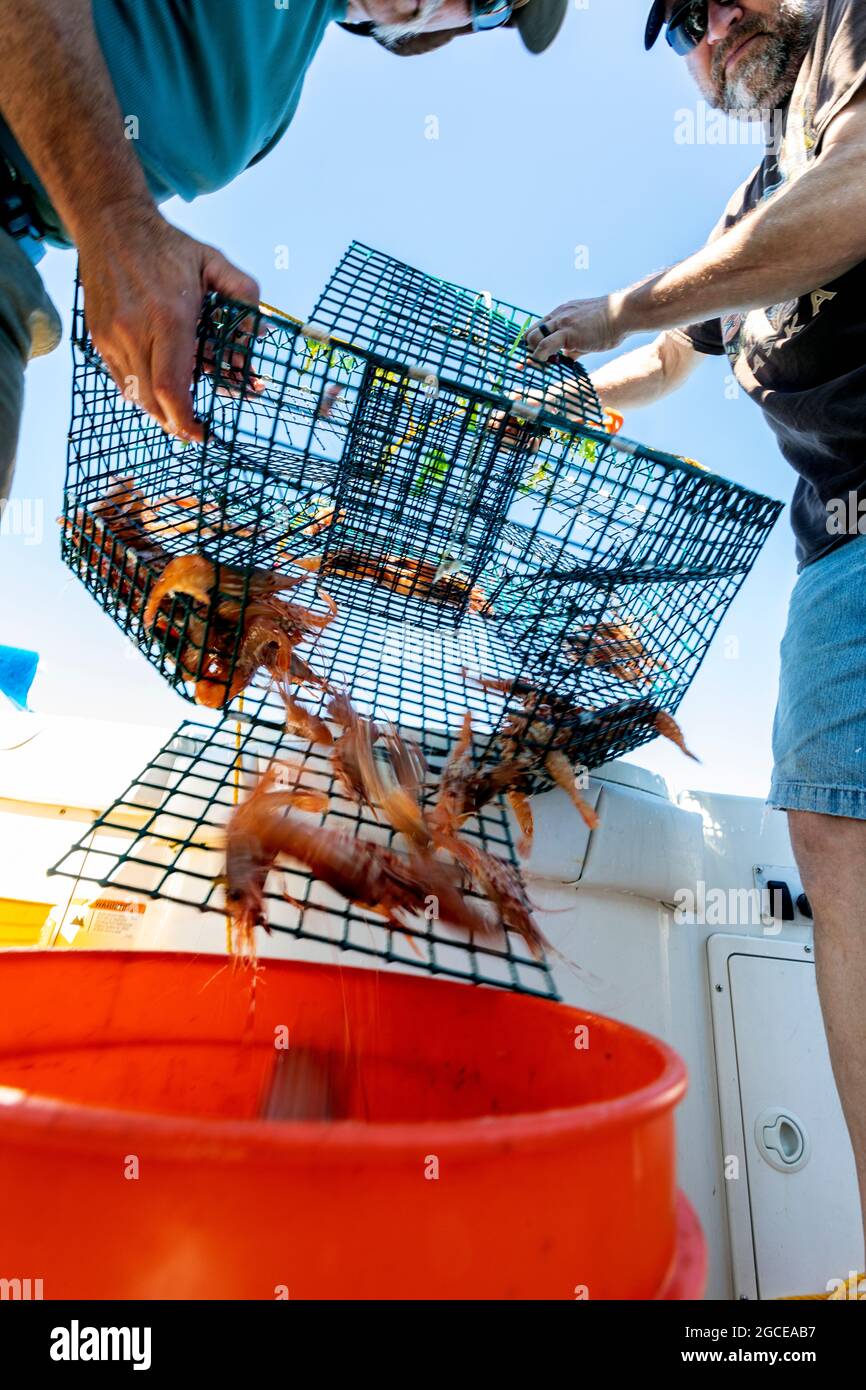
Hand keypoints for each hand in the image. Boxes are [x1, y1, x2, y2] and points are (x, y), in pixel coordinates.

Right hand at [76, 205, 260, 441]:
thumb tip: (260, 335)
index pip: (173, 388)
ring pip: (135, 395)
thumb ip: (244, 296)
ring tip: (178, 411)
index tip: (201, 433)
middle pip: (153, 401)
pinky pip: (120, 379)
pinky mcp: (99, 337)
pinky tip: (158, 384)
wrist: (111, 225)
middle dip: (175, 423)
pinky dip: (141, 391)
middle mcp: (135, 331)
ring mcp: (111, 336)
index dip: (186, 420)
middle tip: (194, 430)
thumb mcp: (215, 261)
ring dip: (159, 410)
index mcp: (169, 318)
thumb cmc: (167, 246)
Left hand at [525, 292, 627, 363]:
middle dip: (530, 350)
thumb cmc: (611, 324)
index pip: (538, 328)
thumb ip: (574, 346)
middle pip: (530, 333)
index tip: (535, 359)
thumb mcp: (587, 334)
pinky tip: (545, 364)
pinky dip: (540, 356)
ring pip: (534, 338)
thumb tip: (567, 357)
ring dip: (534, 354)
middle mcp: (558, 315)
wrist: (624, 313)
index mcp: (562, 314)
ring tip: (542, 365)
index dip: (534, 345)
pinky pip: (545, 345)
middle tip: (538, 364)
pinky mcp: (568, 331)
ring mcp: (562, 322)